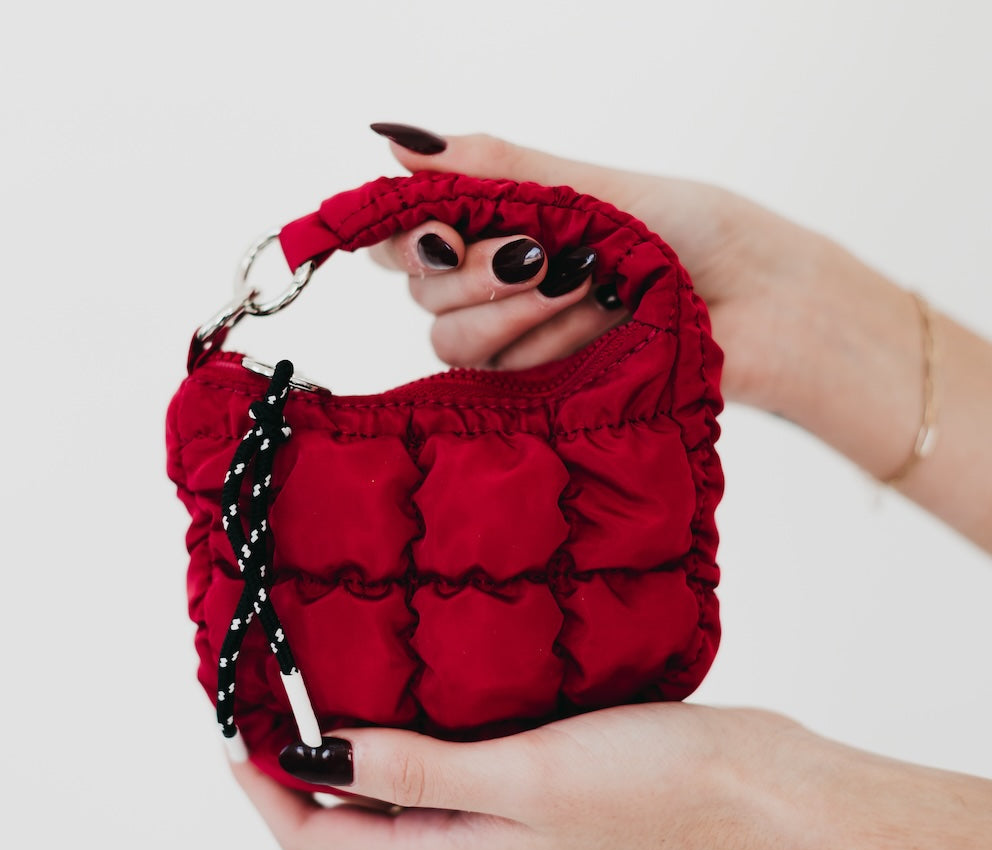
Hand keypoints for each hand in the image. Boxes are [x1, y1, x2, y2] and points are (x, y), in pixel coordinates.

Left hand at [232, 702, 991, 849]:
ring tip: (316, 680)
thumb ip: (423, 770)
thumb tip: (328, 755)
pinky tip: (402, 680)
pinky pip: (435, 759)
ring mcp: (492, 812)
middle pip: (344, 817)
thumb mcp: (524, 776)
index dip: (264, 791)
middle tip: (265, 694)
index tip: (232, 727)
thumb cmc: (646, 785)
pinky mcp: (520, 777)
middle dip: (294, 765)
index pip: (320, 840)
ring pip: (387, 785)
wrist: (741, 779)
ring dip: (346, 743)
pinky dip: (400, 728)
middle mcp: (461, 845)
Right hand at [368, 128, 854, 415]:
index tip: (444, 230)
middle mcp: (500, 286)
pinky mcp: (543, 393)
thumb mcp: (592, 187)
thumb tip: (401, 140)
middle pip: (423, 291)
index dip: (404, 235)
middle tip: (538, 256)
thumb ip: (497, 170)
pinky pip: (498, 380)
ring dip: (518, 310)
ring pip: (451, 340)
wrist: (764, 304)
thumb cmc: (694, 233)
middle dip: (475, 270)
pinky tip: (600, 326)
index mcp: (505, 227)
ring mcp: (521, 343)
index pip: (406, 237)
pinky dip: (547, 347)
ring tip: (591, 286)